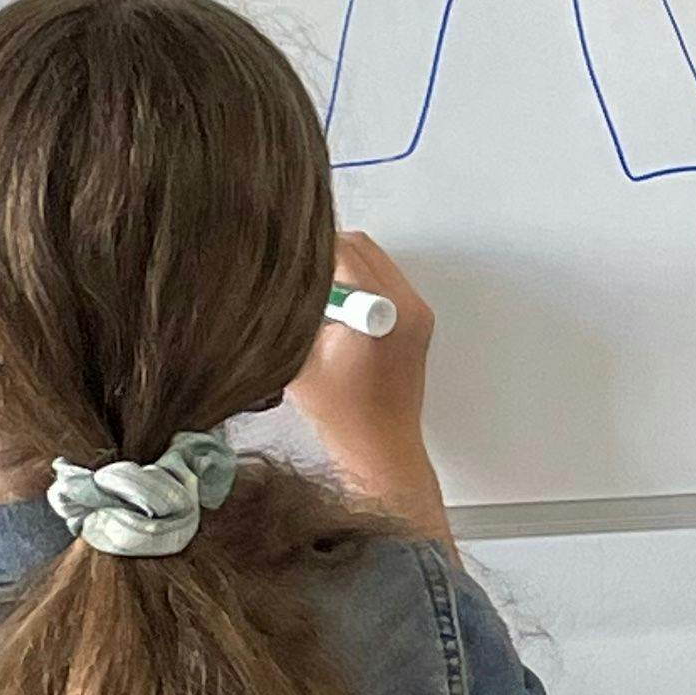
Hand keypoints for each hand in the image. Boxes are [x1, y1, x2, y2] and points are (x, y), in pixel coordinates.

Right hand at [290, 234, 450, 542]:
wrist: (380, 447)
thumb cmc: (344, 415)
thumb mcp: (300, 357)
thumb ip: (292, 313)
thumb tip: (277, 281)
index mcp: (385, 312)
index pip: (342, 251)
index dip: (306, 253)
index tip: (284, 261)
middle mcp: (409, 306)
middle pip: (361, 247)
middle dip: (324, 255)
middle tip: (297, 280)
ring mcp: (418, 313)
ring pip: (374, 260)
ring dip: (342, 269)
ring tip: (317, 301)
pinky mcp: (417, 322)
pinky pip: (385, 280)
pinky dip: (358, 284)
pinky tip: (335, 313)